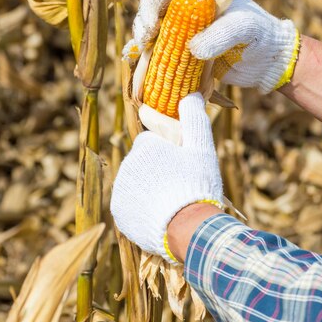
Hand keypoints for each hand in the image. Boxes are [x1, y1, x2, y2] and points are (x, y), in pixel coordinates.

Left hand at [110, 93, 223, 262]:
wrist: (187, 228)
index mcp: (145, 145)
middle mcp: (127, 164)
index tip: (184, 169)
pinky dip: (142, 208)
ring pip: (137, 184)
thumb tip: (189, 93)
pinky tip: (160, 215)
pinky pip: (131, 204)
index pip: (154, 144)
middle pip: (145, 164)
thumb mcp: (202, 147)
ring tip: (172, 204)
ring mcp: (121, 189)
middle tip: (180, 187)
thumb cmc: (197, 184)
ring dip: (150, 190)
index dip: (171, 155)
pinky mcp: (119, 212)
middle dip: (159, 172)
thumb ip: (195, 118)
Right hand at [123, 0, 298, 92]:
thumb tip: (193, 48)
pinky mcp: (175, 48)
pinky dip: (143, 48)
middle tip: (152, 26)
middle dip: (149, 8)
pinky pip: (152, 44)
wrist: (266, 62)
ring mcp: (179, 25)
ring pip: (149, 18)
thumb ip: (222, 34)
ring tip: (146, 42)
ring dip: (142, 27)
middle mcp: (187, 2)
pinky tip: (140, 53)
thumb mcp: (245, 28)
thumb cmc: (260, 33)